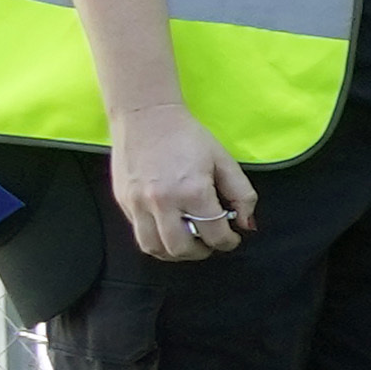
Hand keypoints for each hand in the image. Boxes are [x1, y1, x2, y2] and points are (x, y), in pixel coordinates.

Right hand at [106, 98, 258, 265]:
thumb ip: (242, 194)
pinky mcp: (123, 201)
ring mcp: (138, 203)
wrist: (146, 117)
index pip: (214, 234)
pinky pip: (139, 233)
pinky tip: (168, 227)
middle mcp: (162, 202)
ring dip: (174, 252)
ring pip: (154, 248)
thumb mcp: (224, 161)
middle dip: (200, 252)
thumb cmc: (188, 137)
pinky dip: (156, 238)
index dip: (228, 242)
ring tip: (187, 241)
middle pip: (181, 249)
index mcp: (193, 191)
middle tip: (208, 243)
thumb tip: (247, 224)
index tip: (231, 238)